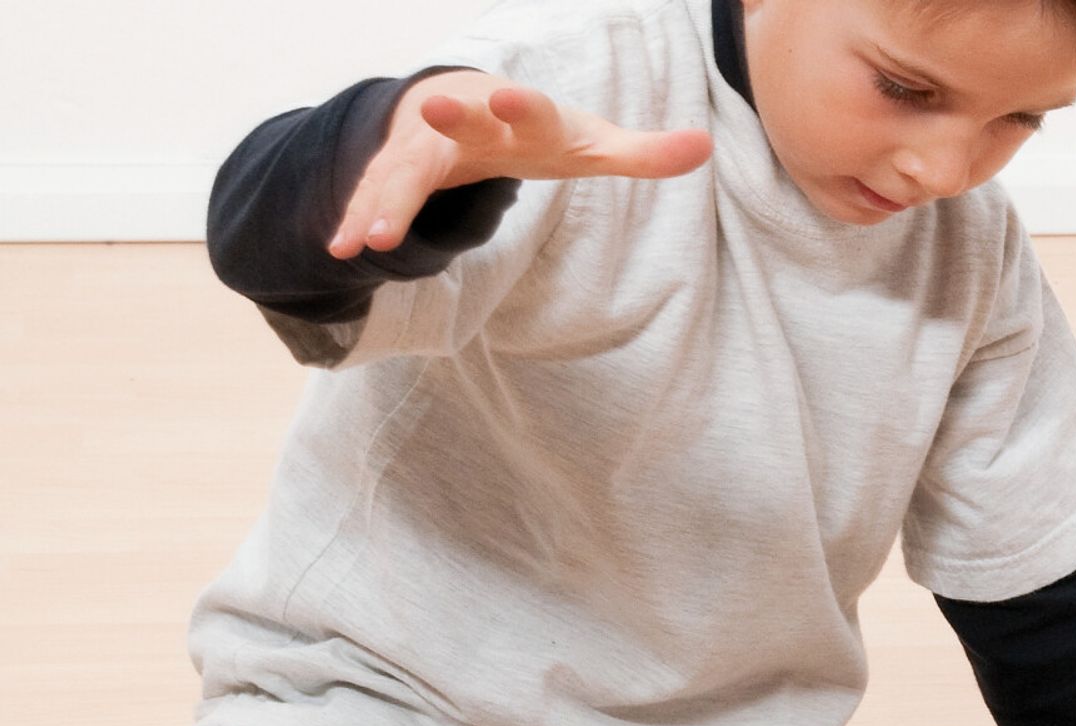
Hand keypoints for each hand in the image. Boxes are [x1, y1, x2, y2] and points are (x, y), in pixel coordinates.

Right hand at [329, 69, 713, 257]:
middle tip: (428, 118)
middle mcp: (465, 120)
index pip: (525, 105)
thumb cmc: (538, 131)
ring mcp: (423, 145)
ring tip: (369, 240)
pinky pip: (374, 196)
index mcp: (519, 112)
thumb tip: (704, 148)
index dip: (519, 101)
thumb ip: (643, 152)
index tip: (508, 94)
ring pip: (399, 170)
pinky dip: (357, 219)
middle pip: (449, 126)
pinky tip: (341, 252)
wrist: (470, 106)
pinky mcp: (395, 171)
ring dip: (383, 200)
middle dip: (438, 126)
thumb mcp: (590, 145)